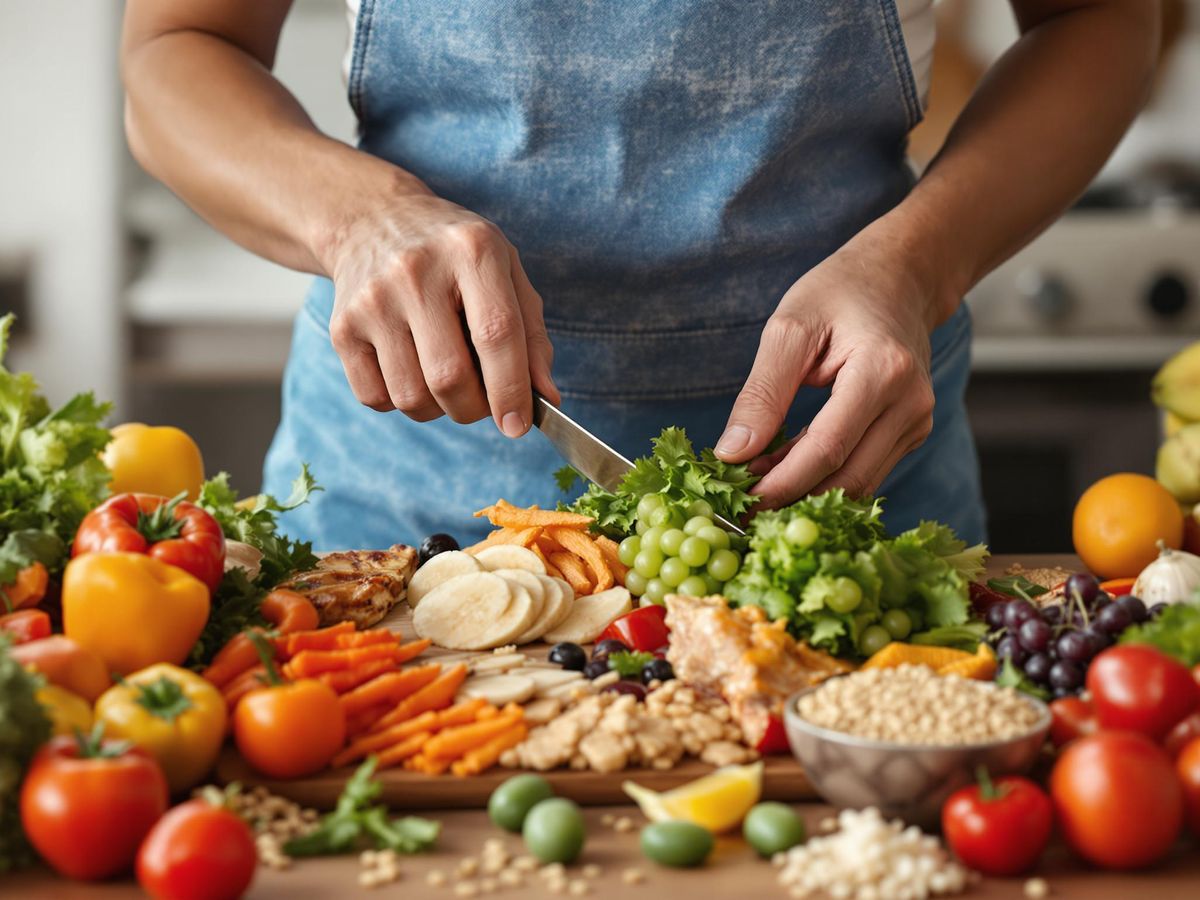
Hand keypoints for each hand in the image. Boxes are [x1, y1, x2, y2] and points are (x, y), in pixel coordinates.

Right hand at [319, 178, 558, 434]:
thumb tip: (545, 399)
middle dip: (474, 408)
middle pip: (450, 377)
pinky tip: (411, 370)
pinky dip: (401, 402)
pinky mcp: (342, 327)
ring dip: (438, 409)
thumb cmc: (455, 255)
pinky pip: (376, 398)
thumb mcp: (506, 272)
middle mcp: (416, 271)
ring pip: (412, 397)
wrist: (373, 220)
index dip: (511, 390)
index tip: (518, 426)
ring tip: (445, 378)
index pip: (496, 334)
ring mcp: (373, 299)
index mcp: (472, 250)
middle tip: (482, 401)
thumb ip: (531, 335)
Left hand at [715, 223, 953, 508]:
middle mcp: (911, 404)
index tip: (739, 501)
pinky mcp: (911, 433)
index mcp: (883, 371)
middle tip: (740, 506)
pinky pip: (865, 471)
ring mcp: (917, 422)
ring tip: (756, 482)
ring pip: (858, 485)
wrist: (898, 279)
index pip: (827, 449)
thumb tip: (732, 453)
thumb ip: (762, 394)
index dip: (781, 483)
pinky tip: (784, 467)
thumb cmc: (838, 293)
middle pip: (847, 479)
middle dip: (790, 498)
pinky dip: (822, 478)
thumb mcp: (788, 330)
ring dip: (805, 493)